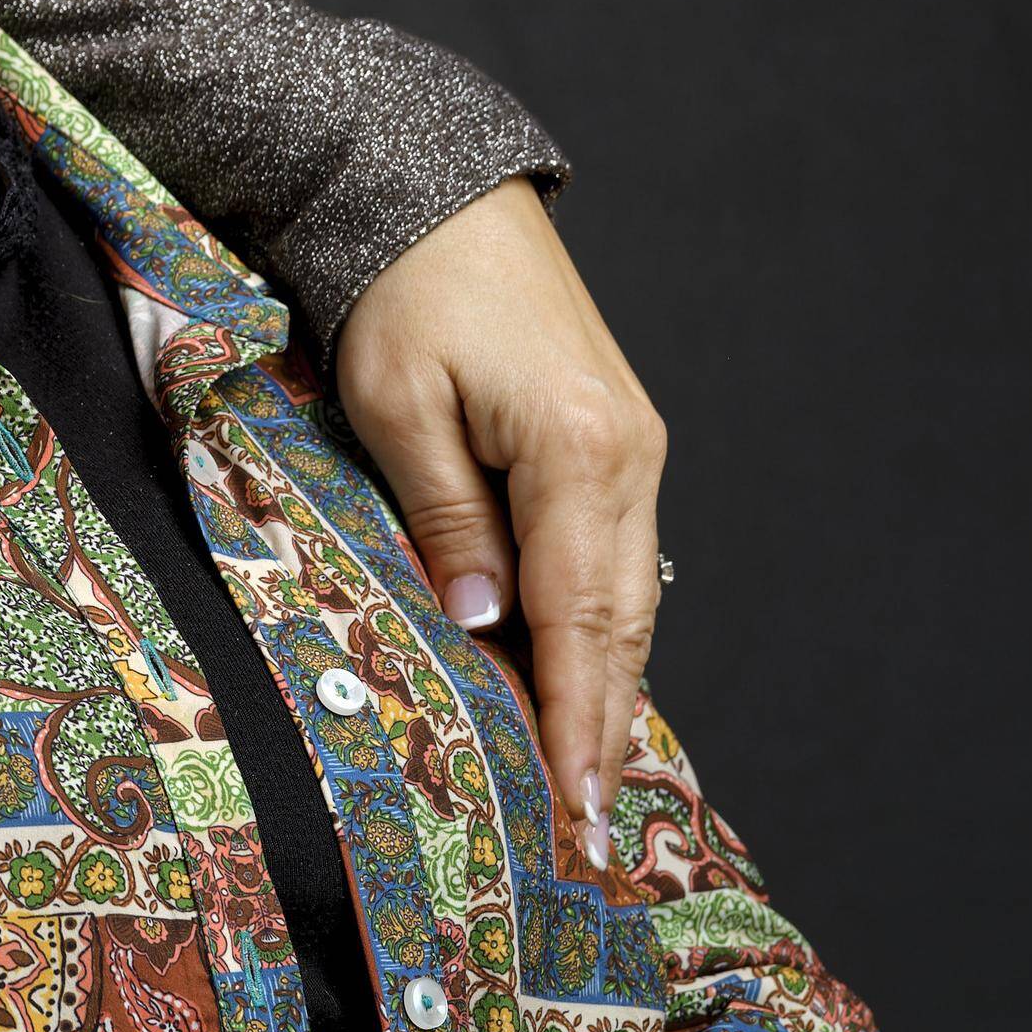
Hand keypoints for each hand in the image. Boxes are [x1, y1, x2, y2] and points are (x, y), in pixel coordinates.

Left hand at [333, 179, 667, 867]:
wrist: (438, 193)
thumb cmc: (401, 287)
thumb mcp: (398, 405)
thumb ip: (446, 519)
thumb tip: (484, 626)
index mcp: (580, 448)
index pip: (580, 619)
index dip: (574, 723)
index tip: (573, 812)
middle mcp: (629, 457)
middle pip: (623, 625)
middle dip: (604, 734)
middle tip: (589, 838)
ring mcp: (634, 449)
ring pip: (628, 600)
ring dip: (609, 693)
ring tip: (589, 788)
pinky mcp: (615, 442)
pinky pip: (616, 563)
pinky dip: (604, 634)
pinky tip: (585, 685)